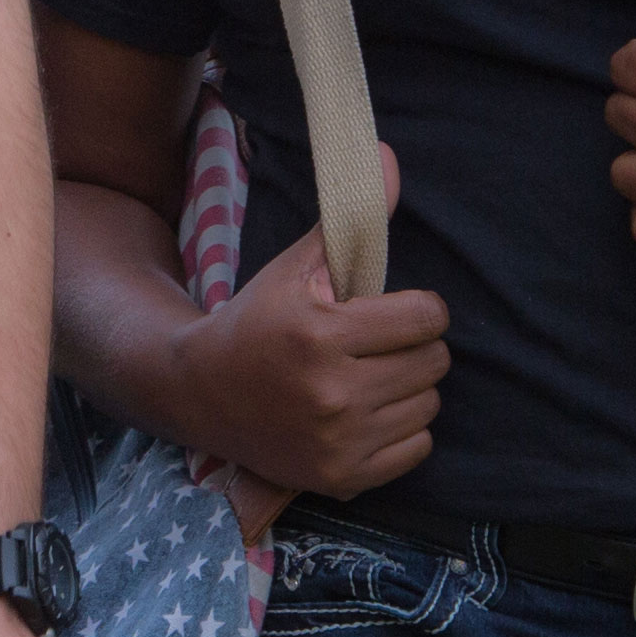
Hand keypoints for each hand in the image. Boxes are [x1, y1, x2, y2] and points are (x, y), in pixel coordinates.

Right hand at [146, 145, 440, 503]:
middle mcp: (332, 393)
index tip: (387, 310)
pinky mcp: (343, 478)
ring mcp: (339, 442)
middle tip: (375, 344)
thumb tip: (391, 158)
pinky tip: (364, 414)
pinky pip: (418, 448)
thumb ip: (351, 220)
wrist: (200, 393)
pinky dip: (401, 430)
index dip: (413, 308)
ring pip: (430, 405)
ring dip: (408, 388)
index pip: (427, 317)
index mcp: (321, 334)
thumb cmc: (256, 321)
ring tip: (368, 377)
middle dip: (412, 347)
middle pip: (435, 362)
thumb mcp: (297, 267)